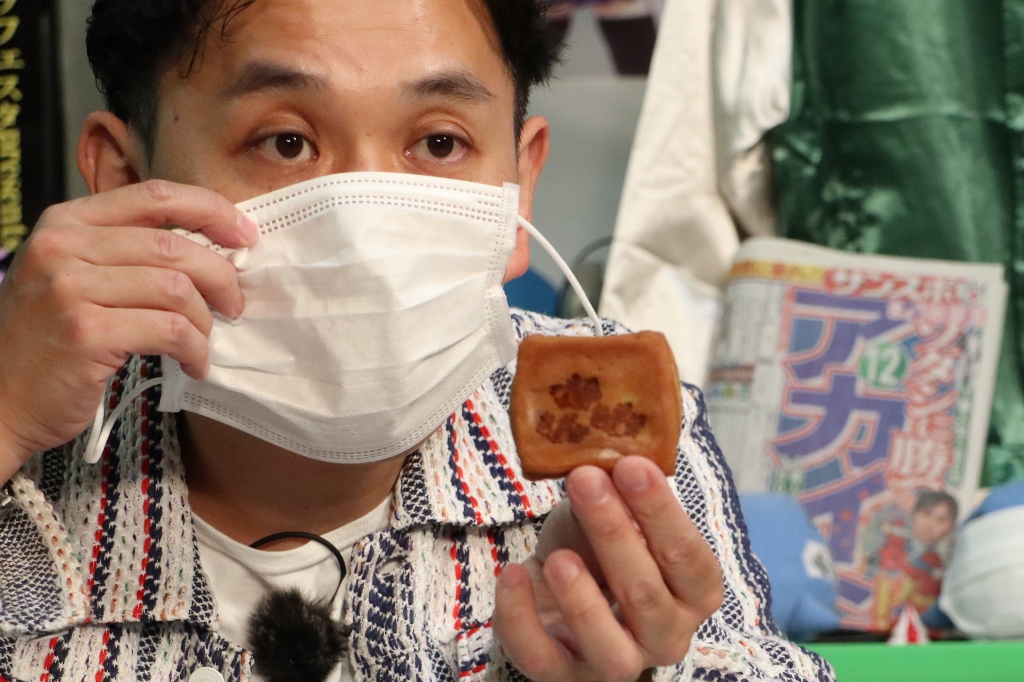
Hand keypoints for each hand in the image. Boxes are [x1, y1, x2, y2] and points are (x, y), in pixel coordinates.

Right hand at [0, 180, 256, 480]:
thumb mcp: (74, 276)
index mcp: (67, 222)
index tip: (245, 234)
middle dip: (220, 276)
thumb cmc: (49, 340)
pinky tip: (194, 364)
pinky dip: (195, 349)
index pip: (155, 196)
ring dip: (206, 321)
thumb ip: (127, 252)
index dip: (211, 211)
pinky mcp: (85, 333)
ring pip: (177, 290)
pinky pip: (170, 331)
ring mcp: (70, 289)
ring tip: (204, 342)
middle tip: (235, 304)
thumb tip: (212, 247)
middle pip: (174, 246)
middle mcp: (63, 247)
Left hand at [493, 457, 723, 681]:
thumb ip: (618, 494)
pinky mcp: (562, 676)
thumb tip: (611, 462)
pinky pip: (541, 658)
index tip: (632, 466)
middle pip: (645, 597)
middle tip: (586, 482)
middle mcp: (666, 636)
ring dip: (582, 601)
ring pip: (609, 650)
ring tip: (559, 558)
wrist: (550, 583)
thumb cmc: (594, 545)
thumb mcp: (611, 513)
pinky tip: (512, 573)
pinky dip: (521, 618)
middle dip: (614, 535)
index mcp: (693, 593)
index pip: (688, 558)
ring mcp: (616, 664)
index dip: (661, 513)